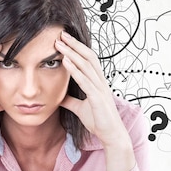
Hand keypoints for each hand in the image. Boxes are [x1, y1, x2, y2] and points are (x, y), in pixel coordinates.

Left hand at [56, 31, 128, 147]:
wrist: (111, 135)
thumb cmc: (99, 121)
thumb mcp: (80, 109)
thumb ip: (70, 101)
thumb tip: (59, 97)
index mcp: (98, 82)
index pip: (88, 59)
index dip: (77, 48)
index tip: (64, 40)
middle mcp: (100, 81)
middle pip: (88, 56)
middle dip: (74, 44)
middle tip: (61, 34)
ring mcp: (100, 88)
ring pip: (86, 65)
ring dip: (72, 53)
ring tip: (60, 44)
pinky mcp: (97, 98)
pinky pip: (85, 80)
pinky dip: (74, 69)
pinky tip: (65, 62)